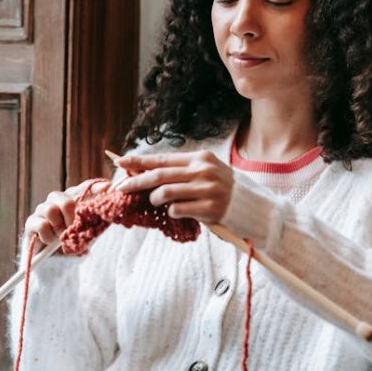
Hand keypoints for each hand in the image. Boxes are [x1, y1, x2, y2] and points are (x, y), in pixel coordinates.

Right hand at [24, 180, 110, 245]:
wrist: (56, 265)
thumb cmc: (73, 244)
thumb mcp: (88, 232)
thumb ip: (96, 218)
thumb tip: (108, 205)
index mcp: (72, 200)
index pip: (84, 189)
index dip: (95, 188)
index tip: (107, 188)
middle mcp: (57, 201)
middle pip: (65, 199)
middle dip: (72, 216)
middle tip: (74, 229)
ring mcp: (42, 211)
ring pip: (50, 209)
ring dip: (59, 227)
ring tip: (62, 237)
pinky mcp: (31, 223)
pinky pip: (41, 224)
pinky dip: (48, 236)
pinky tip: (50, 242)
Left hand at [114, 150, 233, 224]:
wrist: (250, 206)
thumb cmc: (221, 188)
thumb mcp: (204, 171)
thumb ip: (179, 171)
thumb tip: (145, 172)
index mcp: (200, 158)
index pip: (163, 158)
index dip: (140, 161)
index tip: (121, 161)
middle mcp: (203, 171)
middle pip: (159, 175)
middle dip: (136, 181)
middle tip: (121, 187)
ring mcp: (207, 189)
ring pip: (165, 193)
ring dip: (155, 199)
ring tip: (156, 201)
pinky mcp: (210, 208)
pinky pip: (177, 209)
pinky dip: (172, 211)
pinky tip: (178, 211)